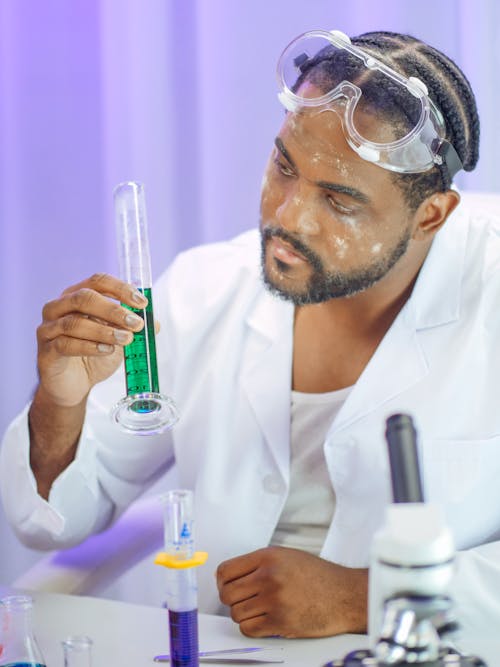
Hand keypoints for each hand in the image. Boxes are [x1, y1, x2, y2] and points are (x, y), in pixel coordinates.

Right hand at [36, 273, 147, 406]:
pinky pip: (65, 344)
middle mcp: (59, 307)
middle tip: (136, 323)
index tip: (142, 303)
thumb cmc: (94, 355)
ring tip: (126, 339)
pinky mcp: (46, 351)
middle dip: (114, 310)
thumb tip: (155, 324)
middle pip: (84, 297)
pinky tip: (107, 350)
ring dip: (104, 330)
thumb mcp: (119, 339)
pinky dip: (90, 346)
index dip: (121, 289)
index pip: (97, 281)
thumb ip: (133, 329)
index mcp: (77, 296)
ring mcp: (48, 328)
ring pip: (74, 322)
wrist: (74, 385)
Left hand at [216, 546, 367, 637]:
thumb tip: (229, 576)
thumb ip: (259, 563)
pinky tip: (264, 621)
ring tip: (259, 610)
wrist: (345, 595)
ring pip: (236, 613)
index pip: (226, 570)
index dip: (222, 582)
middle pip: (227, 594)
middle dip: (231, 600)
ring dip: (244, 615)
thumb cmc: (319, 576)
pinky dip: (252, 628)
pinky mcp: (281, 622)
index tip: (227, 587)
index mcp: (268, 557)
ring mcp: (274, 600)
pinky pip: (249, 629)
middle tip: (243, 601)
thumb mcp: (287, 556)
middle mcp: (269, 576)